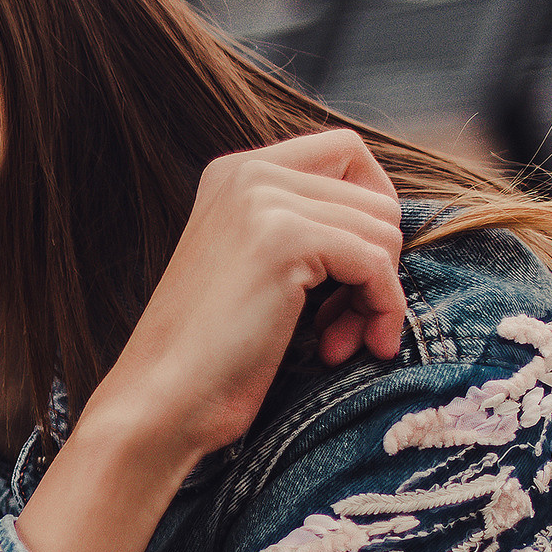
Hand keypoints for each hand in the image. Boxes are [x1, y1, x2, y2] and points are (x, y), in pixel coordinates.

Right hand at [84, 129, 402, 465]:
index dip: (371, 213)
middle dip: (376, 269)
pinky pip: (377, 264)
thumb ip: (302, 223)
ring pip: (384, 232)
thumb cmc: (210, 352)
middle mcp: (248, 172)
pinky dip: (379, 311)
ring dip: (376, 298)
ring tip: (335, 341)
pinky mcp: (284, 239)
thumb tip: (389, 215)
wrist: (161, 398)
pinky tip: (339, 350)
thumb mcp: (253, 265)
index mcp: (235, 171)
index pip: (347, 152)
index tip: (355, 274)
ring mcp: (264, 200)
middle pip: (376, 198)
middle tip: (341, 326)